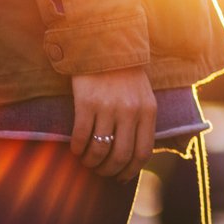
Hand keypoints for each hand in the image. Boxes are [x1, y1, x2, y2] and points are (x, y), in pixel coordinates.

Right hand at [69, 66, 154, 181]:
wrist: (106, 45)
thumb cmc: (125, 76)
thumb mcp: (144, 97)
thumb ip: (142, 123)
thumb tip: (134, 159)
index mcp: (148, 111)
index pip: (143, 153)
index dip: (130, 171)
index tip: (121, 178)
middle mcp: (130, 111)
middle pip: (120, 156)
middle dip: (109, 170)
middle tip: (100, 172)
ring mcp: (108, 107)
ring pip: (99, 150)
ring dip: (91, 162)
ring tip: (87, 161)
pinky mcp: (86, 102)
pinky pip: (81, 136)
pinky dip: (77, 149)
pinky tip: (76, 149)